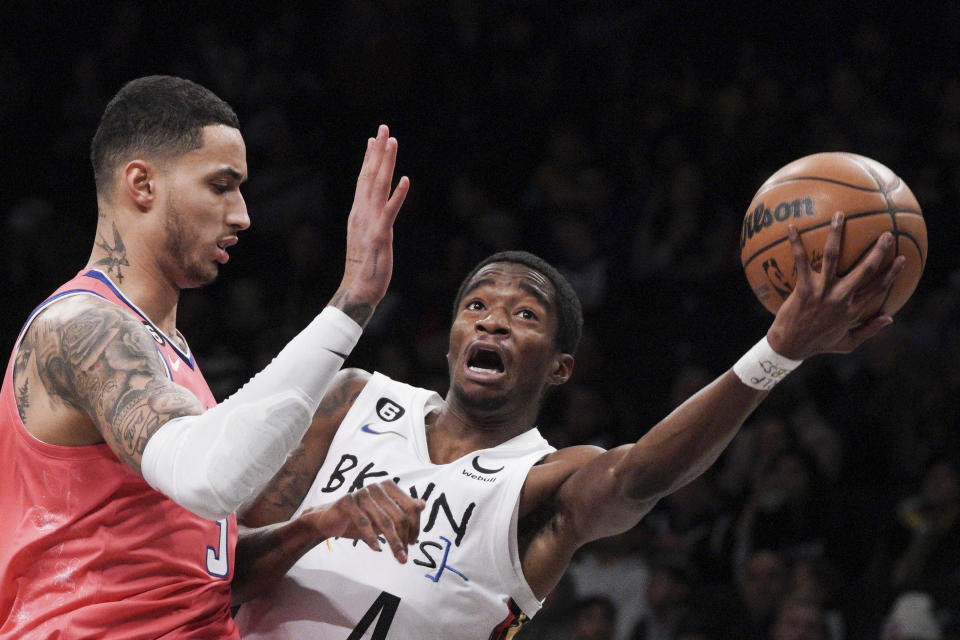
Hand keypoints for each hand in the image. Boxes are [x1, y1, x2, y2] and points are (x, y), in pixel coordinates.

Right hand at [300, 480, 424, 563]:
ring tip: (398, 558)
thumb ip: (402, 509)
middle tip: (404, 558)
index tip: (413, 543)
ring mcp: (362, 493)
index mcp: (389, 487)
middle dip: (404, 539)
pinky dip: (372, 538)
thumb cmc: (360, 517)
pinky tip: (376, 549)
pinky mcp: (347, 502)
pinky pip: (364, 522)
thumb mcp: (383, 515)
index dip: (415, 526)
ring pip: (384, 521)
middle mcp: (377, 487)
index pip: (410, 507)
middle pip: (399, 516)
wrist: (329, 520)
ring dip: (393, 542)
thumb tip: (422, 504)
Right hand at [331, 125, 410, 325]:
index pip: (363, 179)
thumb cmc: (364, 266)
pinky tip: (405, 179)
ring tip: (392, 142)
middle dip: (378, 151)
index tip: (374, 138)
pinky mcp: (380, 234)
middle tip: (383, 127)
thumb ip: (368, 220)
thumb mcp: (364, 237)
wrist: (358, 289)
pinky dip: (398, 194)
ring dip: (386, 162)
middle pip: (370, 175)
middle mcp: (362, 212)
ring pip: (378, 186)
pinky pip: (390, 210)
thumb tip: (369, 208)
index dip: (369, 158)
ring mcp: (370, 222)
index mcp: (358, 212)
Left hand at [766, 211, 904, 359]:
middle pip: (865, 270)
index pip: (878, 287)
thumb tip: (890, 317)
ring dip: (836, 234)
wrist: (790, 347)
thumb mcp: (847, 343)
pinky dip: (795, 243)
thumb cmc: (818, 344)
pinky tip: (791, 227)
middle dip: (878, 251)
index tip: (902, 258)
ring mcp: (822, 291)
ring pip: (833, 257)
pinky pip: (800, 261)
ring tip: (839, 215)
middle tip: (886, 234)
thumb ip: (869, 330)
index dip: (892, 273)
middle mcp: (841, 298)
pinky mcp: (803, 288)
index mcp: (854, 310)